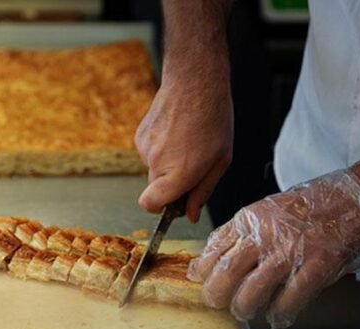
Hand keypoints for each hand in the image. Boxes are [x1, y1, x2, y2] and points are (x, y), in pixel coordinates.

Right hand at [135, 73, 232, 222]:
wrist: (194, 82)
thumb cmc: (213, 119)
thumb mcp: (220, 160)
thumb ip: (203, 191)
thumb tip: (190, 215)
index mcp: (179, 173)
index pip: (150, 205)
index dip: (160, 208)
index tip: (173, 202)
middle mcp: (157, 163)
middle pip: (155, 189)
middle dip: (171, 184)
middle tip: (193, 164)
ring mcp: (145, 148)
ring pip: (153, 169)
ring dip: (168, 163)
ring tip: (187, 141)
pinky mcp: (139, 136)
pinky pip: (149, 153)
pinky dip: (161, 148)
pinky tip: (176, 132)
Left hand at [187, 171, 359, 328]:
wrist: (352, 198)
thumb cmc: (308, 206)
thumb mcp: (264, 210)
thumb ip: (239, 232)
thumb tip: (209, 257)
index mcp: (250, 219)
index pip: (214, 247)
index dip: (202, 269)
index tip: (198, 280)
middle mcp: (265, 235)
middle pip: (226, 272)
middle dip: (216, 294)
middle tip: (216, 302)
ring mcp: (291, 251)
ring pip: (253, 290)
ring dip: (244, 307)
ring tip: (244, 311)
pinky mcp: (316, 266)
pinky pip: (290, 298)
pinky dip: (280, 313)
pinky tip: (277, 316)